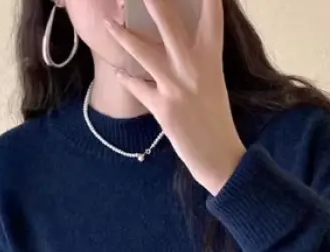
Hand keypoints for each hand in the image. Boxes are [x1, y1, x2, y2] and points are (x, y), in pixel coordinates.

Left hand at [105, 0, 245, 194]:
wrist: (220, 157)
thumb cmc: (217, 119)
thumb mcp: (213, 82)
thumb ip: (198, 59)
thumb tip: (176, 41)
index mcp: (212, 57)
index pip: (211, 14)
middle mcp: (193, 66)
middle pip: (169, 21)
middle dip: (153, 1)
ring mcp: (175, 86)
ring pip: (143, 51)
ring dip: (123, 35)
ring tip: (109, 23)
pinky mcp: (162, 107)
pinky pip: (137, 86)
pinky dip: (126, 79)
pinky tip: (119, 72)